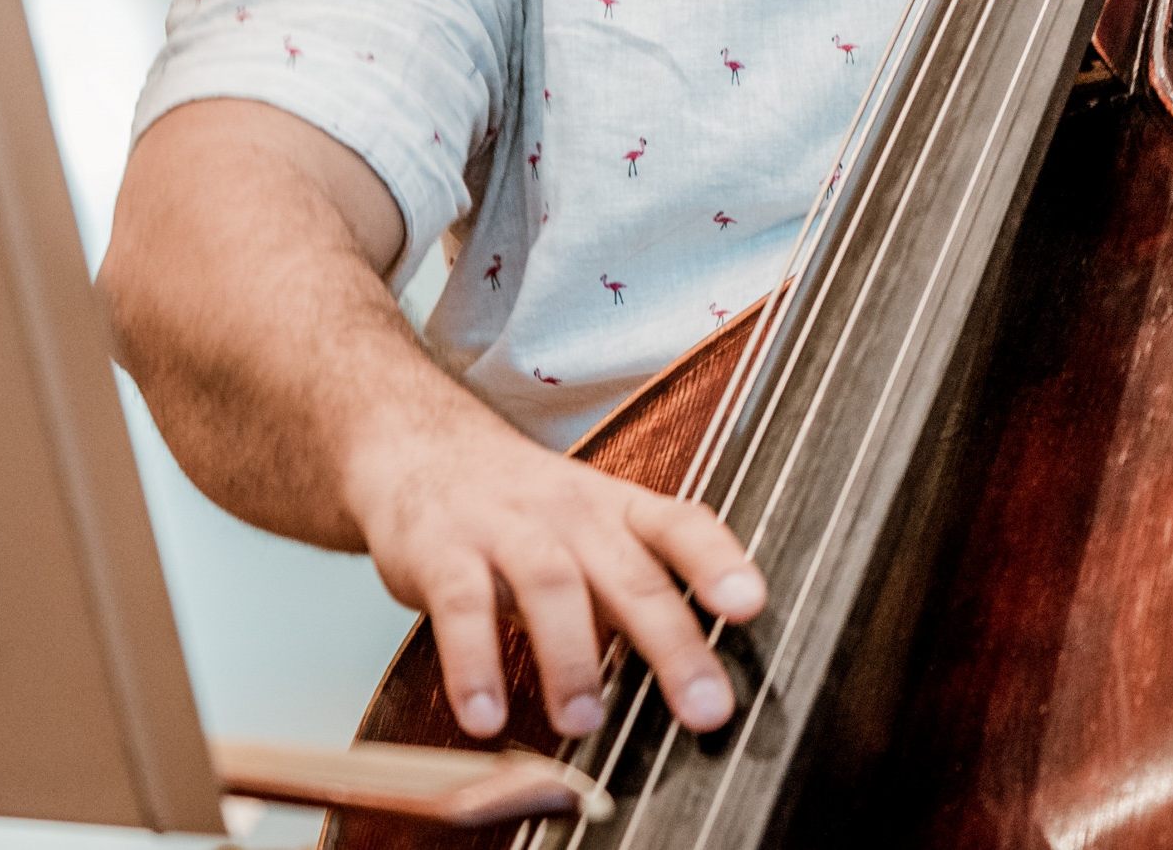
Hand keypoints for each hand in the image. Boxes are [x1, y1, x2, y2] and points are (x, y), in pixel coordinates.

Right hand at [343, 399, 765, 742]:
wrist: (420, 448)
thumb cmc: (524, 512)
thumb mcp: (589, 533)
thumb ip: (631, 595)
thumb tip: (686, 678)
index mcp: (618, 509)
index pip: (681, 526)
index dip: (718, 562)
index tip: (752, 606)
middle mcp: (572, 514)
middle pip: (632, 575)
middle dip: (673, 645)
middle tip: (704, 710)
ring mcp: (506, 528)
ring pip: (552, 586)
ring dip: (572, 660)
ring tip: (585, 724)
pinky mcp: (441, 551)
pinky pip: (461, 608)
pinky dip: (474, 665)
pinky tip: (485, 719)